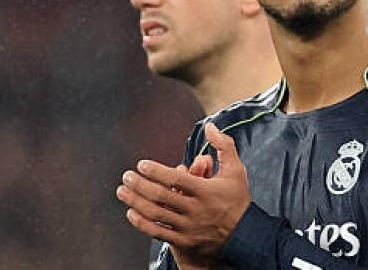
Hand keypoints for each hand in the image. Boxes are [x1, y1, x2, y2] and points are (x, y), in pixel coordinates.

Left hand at [117, 123, 250, 263]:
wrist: (244, 235)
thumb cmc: (237, 199)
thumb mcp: (236, 170)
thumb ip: (224, 146)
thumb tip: (210, 126)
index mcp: (206, 191)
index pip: (176, 179)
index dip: (156, 171)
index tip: (142, 164)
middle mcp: (196, 210)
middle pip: (161, 196)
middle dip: (140, 185)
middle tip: (127, 176)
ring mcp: (188, 227)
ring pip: (156, 214)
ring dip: (135, 202)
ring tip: (122, 191)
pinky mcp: (184, 241)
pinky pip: (158, 232)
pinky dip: (141, 222)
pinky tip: (131, 212)